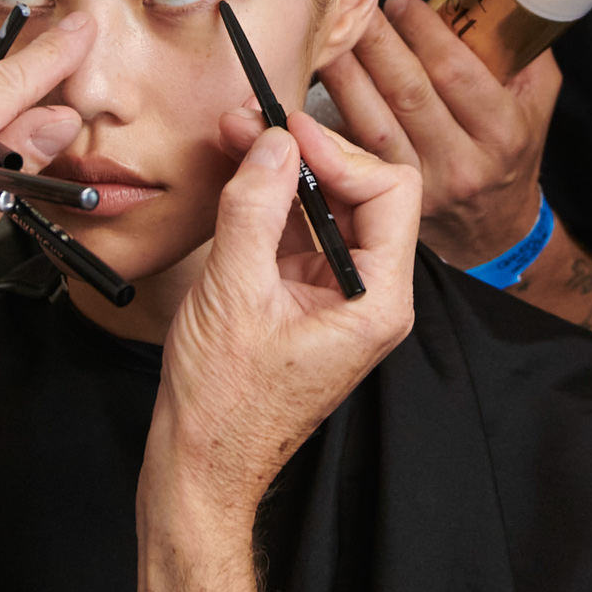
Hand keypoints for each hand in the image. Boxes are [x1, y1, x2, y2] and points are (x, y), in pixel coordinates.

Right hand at [149, 110, 419, 514]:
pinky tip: (236, 176)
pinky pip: (298, 233)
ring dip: (283, 171)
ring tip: (235, 138)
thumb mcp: (233, 292)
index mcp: (377, 300)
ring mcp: (338, 297)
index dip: (338, 152)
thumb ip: (255, 208)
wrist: (200, 467)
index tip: (285, 131)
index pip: (390, 192)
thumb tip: (272, 142)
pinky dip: (269, 200)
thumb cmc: (224, 404)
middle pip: (362, 192)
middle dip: (308, 153)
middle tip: (251, 125)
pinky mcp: (305, 298)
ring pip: (327, 208)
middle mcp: (370, 295)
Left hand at [318, 0, 558, 267]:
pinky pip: (355, 151)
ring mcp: (423, 185)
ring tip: (329, 37)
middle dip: (377, 43)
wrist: (495, 230)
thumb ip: (521, 53)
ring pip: (374, 123)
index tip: (400, 2)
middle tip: (355, 5)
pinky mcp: (390, 198)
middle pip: (409, 93)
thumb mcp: (534, 103)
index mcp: (502, 132)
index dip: (424, 32)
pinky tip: (318, 86)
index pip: (457, 72)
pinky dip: (331, 117)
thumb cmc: (510, 152)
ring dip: (345, 75)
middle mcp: (462, 163)